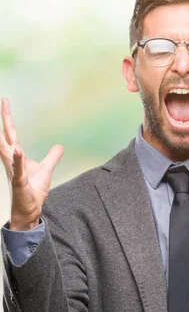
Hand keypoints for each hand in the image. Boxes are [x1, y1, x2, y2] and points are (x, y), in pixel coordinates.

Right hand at [1, 99, 63, 230]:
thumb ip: (52, 157)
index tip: (5, 102)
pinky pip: (18, 169)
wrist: (29, 210)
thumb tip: (59, 146)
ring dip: (6, 139)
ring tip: (7, 122)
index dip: (8, 118)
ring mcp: (14, 171)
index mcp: (16, 156)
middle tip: (4, 102)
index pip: (11, 134)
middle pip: (7, 137)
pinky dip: (18, 159)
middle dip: (5, 120)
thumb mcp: (46, 170)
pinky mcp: (19, 182)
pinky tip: (18, 150)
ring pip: (8, 151)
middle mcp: (12, 161)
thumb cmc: (33, 190)